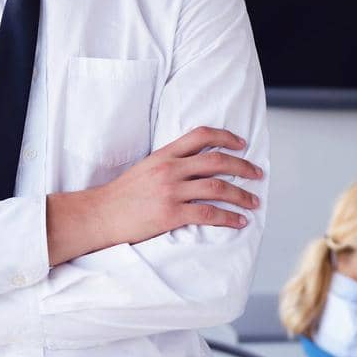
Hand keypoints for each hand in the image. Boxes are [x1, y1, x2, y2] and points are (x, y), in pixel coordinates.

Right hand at [47, 126, 262, 264]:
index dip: (226, 137)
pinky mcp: (171, 215)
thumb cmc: (121, 195)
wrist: (99, 215)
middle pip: (217, 161)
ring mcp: (171, 192)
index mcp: (164, 154)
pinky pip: (208, 215)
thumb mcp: (145, 168)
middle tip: (257, 174)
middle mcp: (170, 169)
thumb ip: (169, 163)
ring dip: (241, 195)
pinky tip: (239, 221)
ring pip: (217, 188)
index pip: (200, 135)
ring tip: (254, 202)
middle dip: (242, 166)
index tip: (242, 144)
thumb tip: (195, 164)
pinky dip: (228, 218)